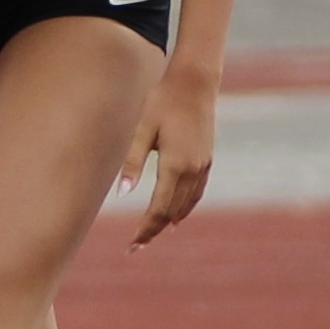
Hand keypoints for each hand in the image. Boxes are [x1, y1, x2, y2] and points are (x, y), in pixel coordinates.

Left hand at [118, 71, 216, 250]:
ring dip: (169, 220)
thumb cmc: (162, 102)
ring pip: (186, 204)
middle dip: (153, 229)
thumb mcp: (142, 129)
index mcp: (174, 165)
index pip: (158, 209)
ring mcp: (203, 166)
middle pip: (171, 211)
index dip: (145, 229)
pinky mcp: (207, 159)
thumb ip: (132, 162)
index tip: (133, 245)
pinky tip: (176, 214)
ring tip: (152, 233)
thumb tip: (122, 195)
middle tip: (136, 246)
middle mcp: (192, 170)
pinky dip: (185, 207)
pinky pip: (197, 192)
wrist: (195, 82)